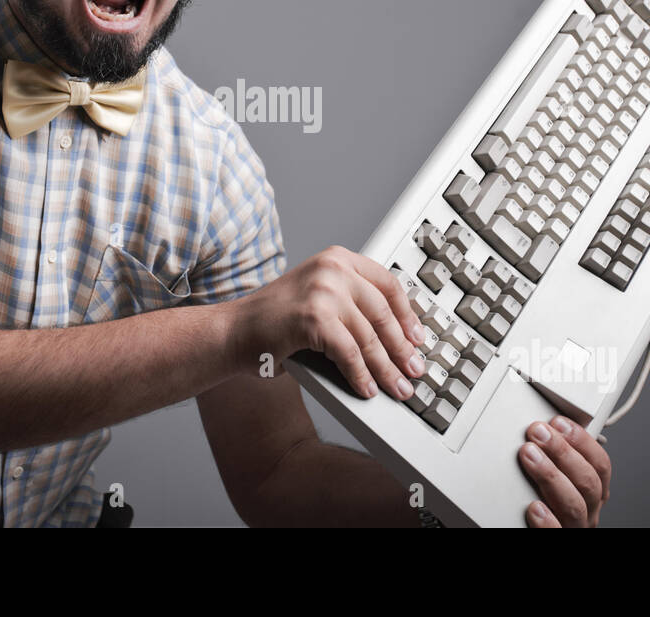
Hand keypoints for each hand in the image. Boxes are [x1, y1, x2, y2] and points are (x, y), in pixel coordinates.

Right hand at [235, 246, 427, 400]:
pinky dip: (361, 376)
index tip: (417, 338)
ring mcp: (323, 292)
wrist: (231, 332)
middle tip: (413, 370)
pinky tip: (366, 389)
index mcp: (336, 259)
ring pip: (369, 338)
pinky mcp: (313, 319)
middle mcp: (332, 269)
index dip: (408, 315)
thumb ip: (351, 306)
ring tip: (397, 388)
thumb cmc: (273, 321)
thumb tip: (394, 339)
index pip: (388, 284)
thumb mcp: (318, 298)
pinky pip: (350, 354)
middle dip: (402, 348)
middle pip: (383, 313)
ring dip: (387, 369)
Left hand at [518, 416, 610, 526]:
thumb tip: (541, 429)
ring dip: (550, 475)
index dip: (581, 440)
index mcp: (593, 492)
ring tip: (529, 455)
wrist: (531, 527)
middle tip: (538, 433)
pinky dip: (546, 520)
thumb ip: (556, 458)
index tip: (559, 423)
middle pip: (588, 481)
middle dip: (562, 451)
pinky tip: (533, 506)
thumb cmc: (545, 502)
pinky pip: (556, 532)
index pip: (600, 464)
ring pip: (574, 504)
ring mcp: (574, 527)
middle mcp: (588, 510)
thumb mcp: (558, 476)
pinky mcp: (557, 538)